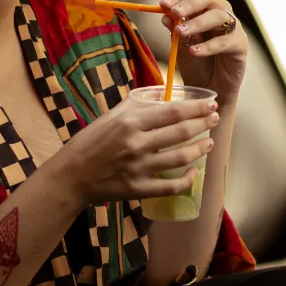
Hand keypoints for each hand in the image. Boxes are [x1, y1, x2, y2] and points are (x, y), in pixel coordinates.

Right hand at [47, 95, 219, 209]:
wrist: (71, 174)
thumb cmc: (91, 141)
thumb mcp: (112, 116)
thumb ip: (138, 105)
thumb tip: (165, 96)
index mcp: (130, 122)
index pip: (173, 112)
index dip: (196, 108)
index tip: (210, 104)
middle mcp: (136, 144)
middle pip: (180, 132)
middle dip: (203, 124)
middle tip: (214, 119)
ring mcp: (139, 168)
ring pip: (180, 158)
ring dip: (200, 149)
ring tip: (209, 143)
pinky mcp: (138, 189)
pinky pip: (171, 186)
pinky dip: (187, 180)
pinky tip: (194, 172)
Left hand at [159, 0, 248, 99]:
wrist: (211, 89)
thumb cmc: (197, 65)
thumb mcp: (180, 47)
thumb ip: (174, 31)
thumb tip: (165, 15)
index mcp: (203, 10)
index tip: (162, 4)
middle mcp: (220, 14)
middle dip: (190, 3)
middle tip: (174, 12)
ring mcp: (233, 28)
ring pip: (219, 16)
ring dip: (198, 22)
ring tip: (181, 32)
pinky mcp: (240, 45)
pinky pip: (225, 41)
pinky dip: (208, 46)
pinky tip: (193, 51)